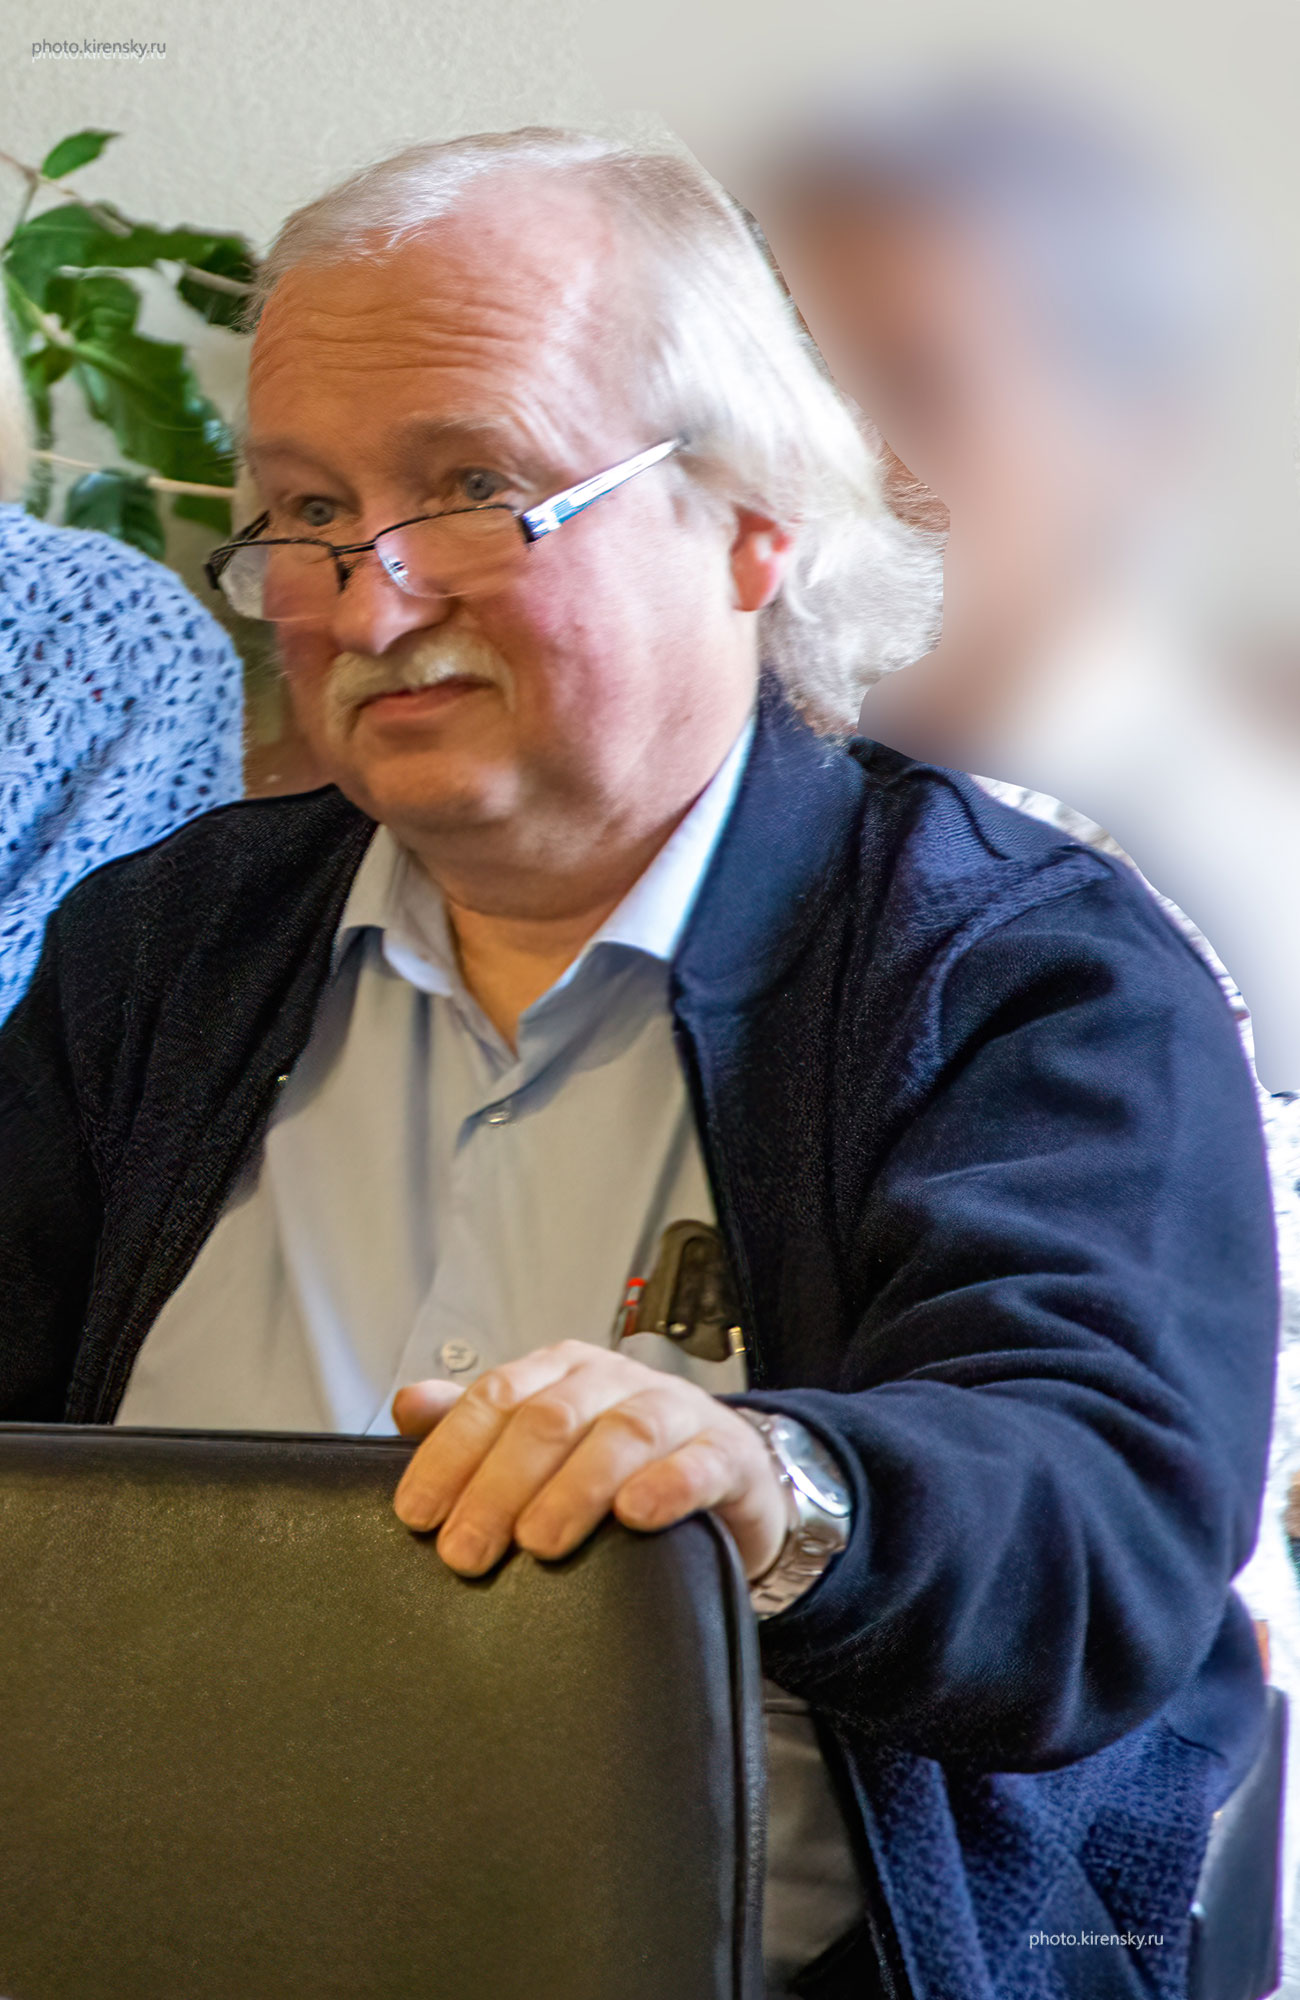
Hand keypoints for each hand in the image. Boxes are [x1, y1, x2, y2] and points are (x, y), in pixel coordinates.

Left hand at [391, 1340, 787, 1580]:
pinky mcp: (726, 1453)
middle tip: (467, 1551)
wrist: (726, 1472)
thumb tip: (407, 1405)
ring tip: (539, 1542)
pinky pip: (698, 1462)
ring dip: (575, 1488)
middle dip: (500, 1487)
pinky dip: (667, 1485)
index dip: (450, 1455)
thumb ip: (475, 1421)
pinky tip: (636, 1514)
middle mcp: (613, 1381)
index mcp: (560, 1373)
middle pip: (550, 1419)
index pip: (494, 1398)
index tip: (419, 1512)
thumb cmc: (619, 1457)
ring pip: (622, 1433)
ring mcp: (674, 1411)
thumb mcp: (544, 1434)